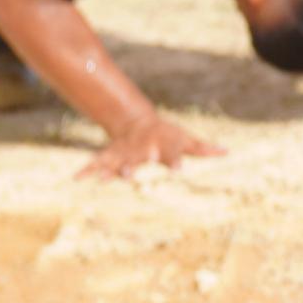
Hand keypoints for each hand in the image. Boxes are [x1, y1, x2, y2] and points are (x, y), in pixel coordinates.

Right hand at [83, 114, 219, 182]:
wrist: (138, 123)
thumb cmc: (169, 135)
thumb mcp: (186, 139)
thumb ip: (204, 148)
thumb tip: (226, 151)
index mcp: (163, 145)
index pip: (172, 153)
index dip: (175, 161)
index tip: (179, 171)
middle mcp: (142, 148)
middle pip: (139, 157)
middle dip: (134, 166)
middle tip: (130, 176)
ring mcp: (125, 151)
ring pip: (116, 161)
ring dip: (109, 170)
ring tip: (101, 180)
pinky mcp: (111, 155)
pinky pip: (96, 162)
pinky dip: (87, 170)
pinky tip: (75, 178)